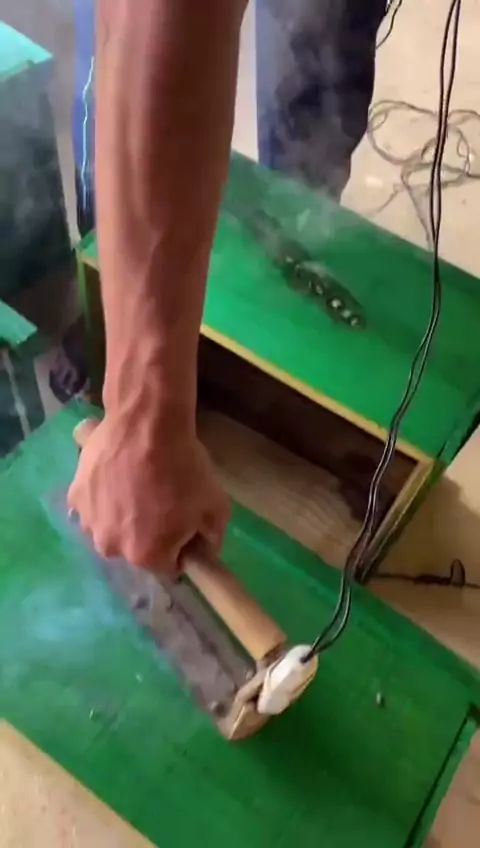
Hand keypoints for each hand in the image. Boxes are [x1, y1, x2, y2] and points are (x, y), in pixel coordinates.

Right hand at [67, 415, 229, 574]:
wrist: (146, 424)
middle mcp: (111, 548)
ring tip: (137, 486)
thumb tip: (204, 552)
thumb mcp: (216, 508)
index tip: (184, 524)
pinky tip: (116, 476)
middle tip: (161, 501)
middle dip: (149, 533)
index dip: (180, 546)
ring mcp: (89, 521)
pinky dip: (103, 496)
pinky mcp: (75, 495)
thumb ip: (211, 539)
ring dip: (122, 516)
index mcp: (146, 556)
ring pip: (110, 528)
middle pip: (135, 549)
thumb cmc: (184, 468)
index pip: (168, 566)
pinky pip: (93, 505)